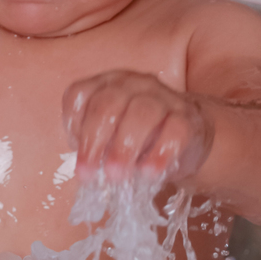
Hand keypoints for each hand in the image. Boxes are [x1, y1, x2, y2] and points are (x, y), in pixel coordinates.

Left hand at [62, 70, 212, 185]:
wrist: (187, 134)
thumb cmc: (139, 136)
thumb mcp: (111, 135)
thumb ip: (97, 143)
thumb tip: (87, 169)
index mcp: (107, 84)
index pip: (80, 93)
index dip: (72, 123)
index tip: (74, 150)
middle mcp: (134, 84)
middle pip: (108, 104)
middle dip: (94, 140)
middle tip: (88, 173)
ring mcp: (163, 97)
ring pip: (141, 113)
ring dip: (124, 147)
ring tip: (116, 175)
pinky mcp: (187, 117)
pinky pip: (174, 131)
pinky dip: (159, 154)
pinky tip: (148, 173)